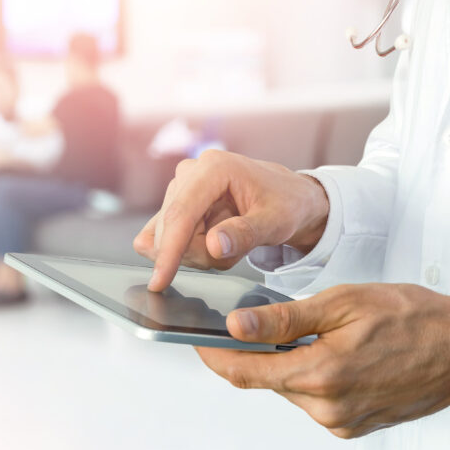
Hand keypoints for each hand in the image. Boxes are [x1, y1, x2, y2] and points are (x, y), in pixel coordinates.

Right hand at [134, 150, 328, 290]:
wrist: (289, 197)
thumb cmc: (286, 204)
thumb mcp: (276, 222)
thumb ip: (246, 234)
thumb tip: (213, 245)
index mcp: (214, 168)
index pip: (180, 214)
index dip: (169, 250)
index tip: (161, 281)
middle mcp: (190, 172)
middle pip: (172, 231)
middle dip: (200, 254)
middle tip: (237, 248)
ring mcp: (180, 187)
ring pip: (168, 239)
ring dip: (199, 253)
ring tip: (233, 240)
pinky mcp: (175, 203)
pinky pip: (166, 238)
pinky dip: (190, 250)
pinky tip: (216, 241)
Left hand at [195, 283, 449, 438]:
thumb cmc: (412, 317)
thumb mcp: (342, 303)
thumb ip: (285, 320)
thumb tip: (236, 327)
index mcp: (321, 375)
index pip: (244, 372)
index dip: (214, 355)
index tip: (196, 338)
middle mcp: (327, 408)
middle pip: (267, 380)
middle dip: (255, 351)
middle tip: (259, 318)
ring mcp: (341, 421)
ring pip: (291, 388)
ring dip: (288, 362)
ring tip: (313, 330)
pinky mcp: (354, 425)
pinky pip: (315, 399)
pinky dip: (312, 375)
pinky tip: (334, 351)